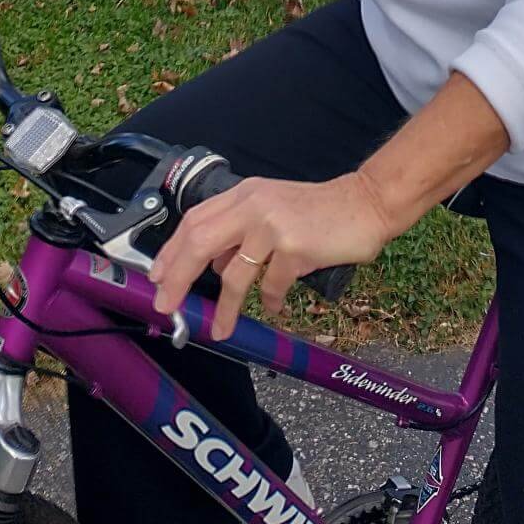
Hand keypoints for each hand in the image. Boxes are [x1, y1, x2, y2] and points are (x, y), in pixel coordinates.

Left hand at [149, 172, 395, 339]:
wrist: (366, 203)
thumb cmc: (320, 210)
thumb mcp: (273, 207)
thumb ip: (241, 229)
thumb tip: (214, 264)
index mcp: (245, 193)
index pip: (195, 220)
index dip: (171, 251)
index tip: (156, 277)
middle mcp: (254, 204)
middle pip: (199, 242)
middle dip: (178, 278)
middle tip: (167, 306)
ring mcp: (274, 225)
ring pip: (233, 275)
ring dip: (226, 308)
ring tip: (222, 329)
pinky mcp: (295, 248)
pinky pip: (271, 286)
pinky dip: (271, 301)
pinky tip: (275, 306)